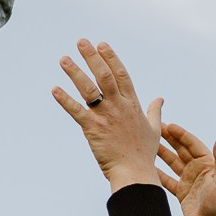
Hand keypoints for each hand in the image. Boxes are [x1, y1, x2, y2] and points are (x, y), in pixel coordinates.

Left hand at [52, 39, 162, 189]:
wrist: (134, 173)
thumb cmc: (143, 154)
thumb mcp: (154, 130)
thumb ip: (155, 112)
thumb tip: (160, 99)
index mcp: (133, 105)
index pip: (122, 75)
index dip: (111, 58)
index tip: (102, 44)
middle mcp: (119, 107)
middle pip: (105, 76)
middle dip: (92, 57)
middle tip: (81, 42)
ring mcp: (106, 117)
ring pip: (89, 89)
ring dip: (75, 73)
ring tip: (64, 59)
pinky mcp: (93, 129)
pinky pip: (76, 111)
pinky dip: (65, 100)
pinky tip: (55, 89)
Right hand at [157, 121, 215, 215]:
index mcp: (208, 164)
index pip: (192, 144)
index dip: (181, 134)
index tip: (168, 125)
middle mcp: (198, 170)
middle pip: (181, 150)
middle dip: (168, 139)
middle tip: (155, 128)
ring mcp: (188, 180)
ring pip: (172, 162)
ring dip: (161, 152)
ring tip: (148, 143)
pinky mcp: (181, 191)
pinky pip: (167, 178)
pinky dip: (158, 172)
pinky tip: (148, 165)